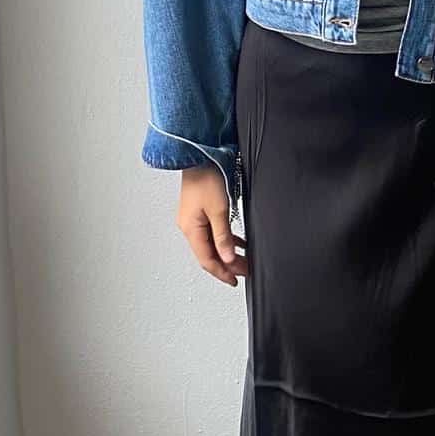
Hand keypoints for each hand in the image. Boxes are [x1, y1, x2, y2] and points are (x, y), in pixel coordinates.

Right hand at [176, 164, 247, 286]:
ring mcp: (194, 219)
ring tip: (244, 259)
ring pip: (212, 244)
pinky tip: (238, 242)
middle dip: (227, 264)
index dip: (222, 272)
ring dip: (227, 253)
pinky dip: (226, 239)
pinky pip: (213, 232)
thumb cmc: (206, 177)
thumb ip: (223, 236)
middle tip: (244, 270)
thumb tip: (227, 258)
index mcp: (191, 229)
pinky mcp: (200, 212)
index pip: (207, 260)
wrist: (200, 155)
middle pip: (209, 254)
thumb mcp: (219, 210)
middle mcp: (189, 226)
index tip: (235, 280)